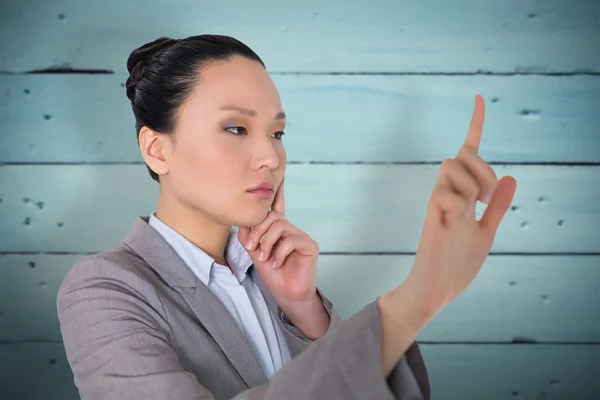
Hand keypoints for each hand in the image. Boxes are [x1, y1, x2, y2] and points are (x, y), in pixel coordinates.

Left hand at [238, 177, 319, 306]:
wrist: (288, 295)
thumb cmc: (274, 275)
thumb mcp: (255, 254)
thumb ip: (248, 238)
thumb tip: (242, 223)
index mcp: (279, 230)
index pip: (278, 206)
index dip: (279, 191)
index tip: (280, 174)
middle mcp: (291, 229)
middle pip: (271, 216)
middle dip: (257, 231)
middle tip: (251, 248)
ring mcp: (301, 236)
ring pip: (279, 226)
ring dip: (266, 243)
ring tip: (264, 258)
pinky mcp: (309, 245)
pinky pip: (289, 240)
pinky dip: (278, 253)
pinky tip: (278, 263)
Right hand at [402, 94, 516, 317]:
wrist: (436, 292)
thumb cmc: (456, 264)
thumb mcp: (486, 233)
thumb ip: (497, 208)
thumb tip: (513, 177)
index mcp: (464, 196)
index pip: (469, 153)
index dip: (475, 125)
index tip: (479, 97)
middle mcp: (449, 195)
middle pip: (462, 154)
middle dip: (484, 169)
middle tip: (487, 200)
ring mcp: (439, 205)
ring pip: (451, 168)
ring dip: (470, 187)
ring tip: (469, 214)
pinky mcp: (431, 218)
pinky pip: (442, 193)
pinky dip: (456, 205)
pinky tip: (453, 222)